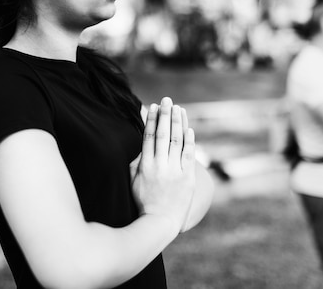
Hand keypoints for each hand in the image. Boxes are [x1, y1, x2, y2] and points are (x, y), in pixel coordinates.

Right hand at [130, 97, 196, 234]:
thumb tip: (139, 145)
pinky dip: (190, 141)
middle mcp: (160, 166)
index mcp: (145, 165)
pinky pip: (189, 156)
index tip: (152, 106)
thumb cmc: (143, 202)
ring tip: (178, 108)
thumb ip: (135, 162)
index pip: (148, 136)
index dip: (151, 119)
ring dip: (178, 123)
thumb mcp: (132, 181)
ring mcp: (174, 171)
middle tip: (167, 100)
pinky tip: (189, 128)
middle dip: (165, 115)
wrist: (159, 223)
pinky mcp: (187, 178)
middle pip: (163, 134)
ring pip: (177, 141)